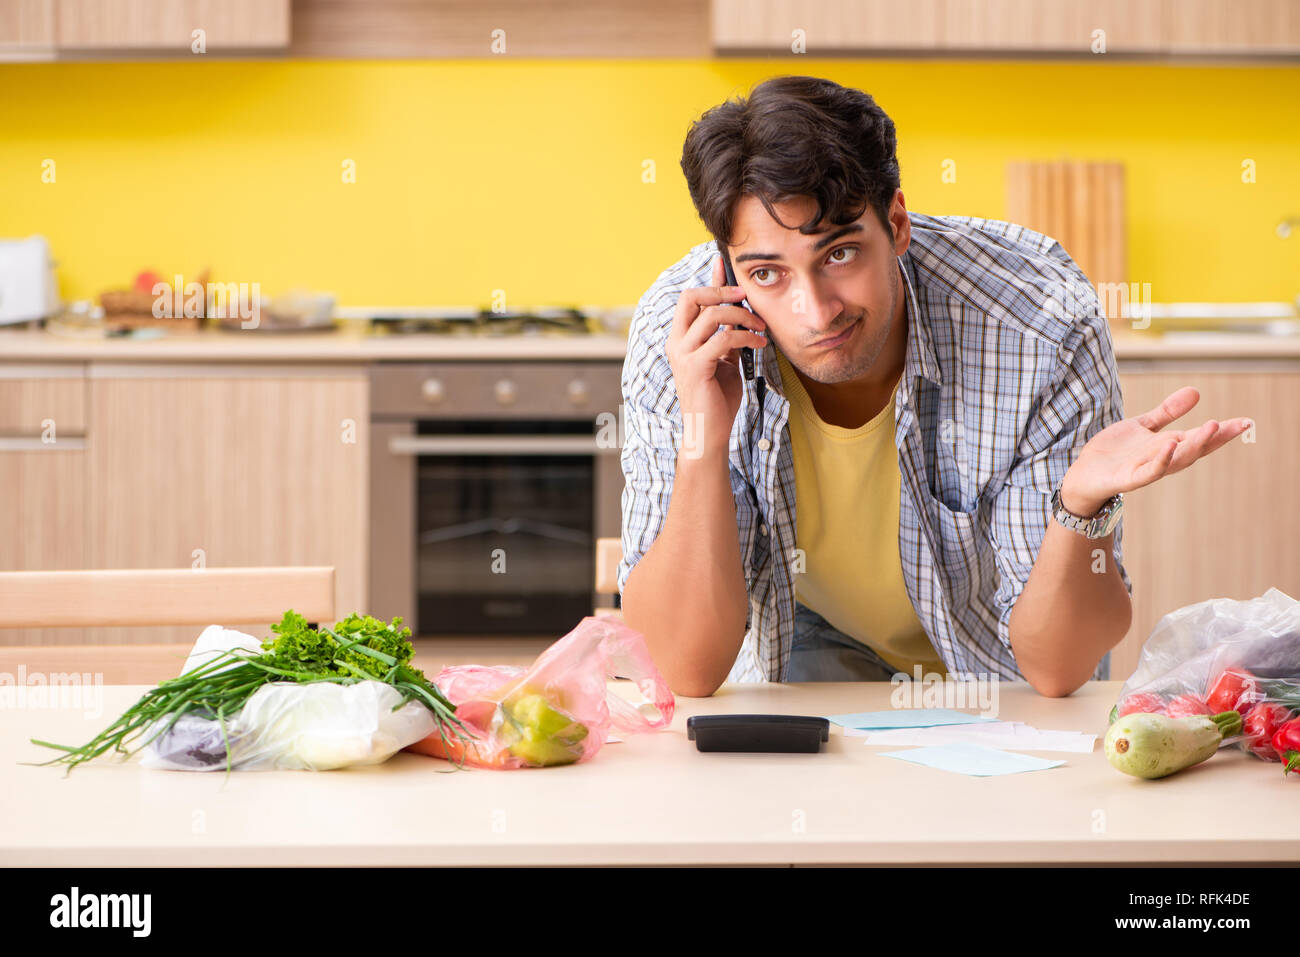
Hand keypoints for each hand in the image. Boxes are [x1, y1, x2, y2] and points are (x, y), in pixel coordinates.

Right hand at [665, 254, 766, 457]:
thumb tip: (740, 312)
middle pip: (692, 297)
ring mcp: (683, 355)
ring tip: (760, 328)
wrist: (710, 432)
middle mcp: (676, 343)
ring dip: (743, 316)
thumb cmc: (717, 399)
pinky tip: (759, 344)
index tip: (725, 265)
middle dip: (722, 290)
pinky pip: (724, 339)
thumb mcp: (724, 360)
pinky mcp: (696, 367)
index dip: (709, 280)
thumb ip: (726, 336)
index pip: (689, 298)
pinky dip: (746, 337)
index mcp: (680, 339)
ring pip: (712, 315)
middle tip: (746, 297)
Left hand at [1060, 386, 1252, 514]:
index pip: (1200, 438)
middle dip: (1217, 437)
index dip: (1223, 432)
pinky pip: (1149, 471)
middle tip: (1239, 424)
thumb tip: (1196, 391)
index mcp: (1168, 446)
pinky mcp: (1129, 478)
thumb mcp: (1143, 426)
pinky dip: (1161, 460)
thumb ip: (1168, 412)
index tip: (1247, 421)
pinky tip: (1170, 443)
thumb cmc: (1115, 452)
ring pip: (1177, 459)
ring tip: (1212, 426)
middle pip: (1195, 449)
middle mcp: (1162, 459)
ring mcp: (1147, 469)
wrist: (1085, 475)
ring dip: (1195, 444)